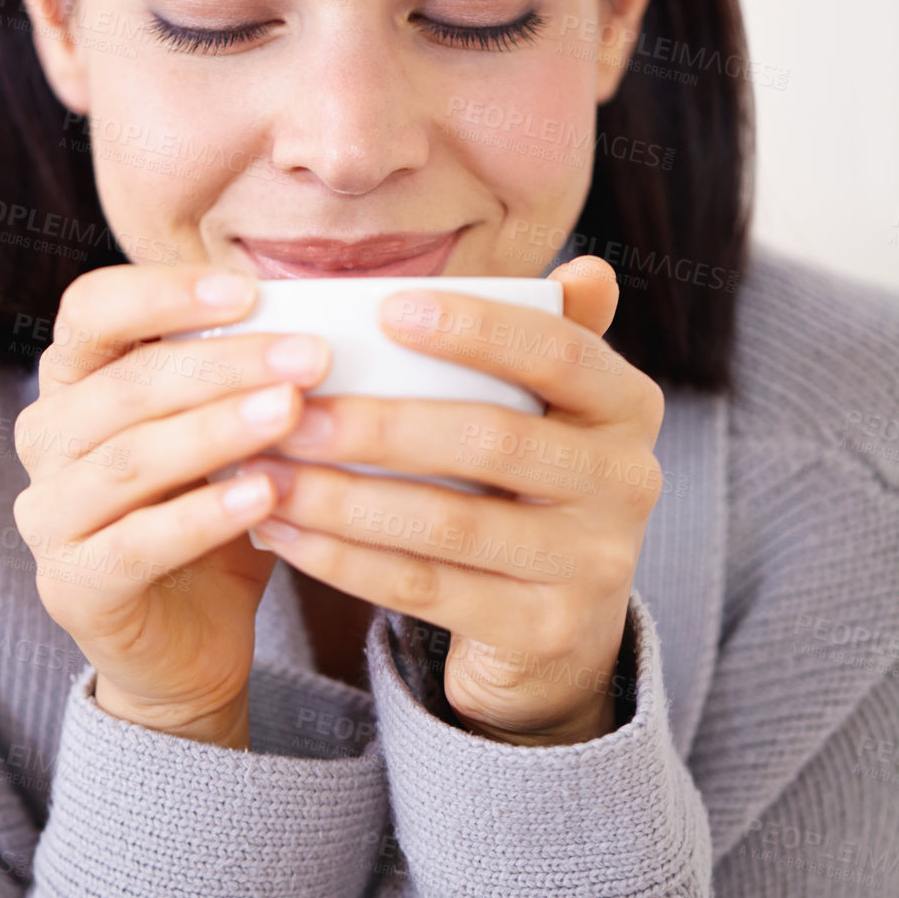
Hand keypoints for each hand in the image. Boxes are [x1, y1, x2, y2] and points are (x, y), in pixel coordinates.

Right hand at [11, 262, 331, 747]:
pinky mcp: (73, 584)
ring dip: (217, 431)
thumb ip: (245, 374)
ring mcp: (49, 514)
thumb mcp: (227, 429)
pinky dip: (204, 515)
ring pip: (131, 459)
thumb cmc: (212, 510)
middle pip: (127, 383)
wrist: (190, 640)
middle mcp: (46, 437)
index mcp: (75, 379)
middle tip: (309, 356)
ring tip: (290, 412)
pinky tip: (265, 495)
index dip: (163, 293)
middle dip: (224, 364)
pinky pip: (138, 541)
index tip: (248, 290)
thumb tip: (319, 315)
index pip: (93, 309)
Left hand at [235, 258, 663, 745]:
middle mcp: (629, 481)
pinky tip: (284, 532)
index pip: (559, 351)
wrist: (556, 625)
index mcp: (628, 405)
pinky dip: (344, 559)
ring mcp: (594, 564)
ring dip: (343, 498)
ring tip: (269, 473)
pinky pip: (425, 589)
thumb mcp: (548, 408)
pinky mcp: (545, 629)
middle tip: (292, 409)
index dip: (476, 328)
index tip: (383, 309)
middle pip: (491, 440)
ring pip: (448, 523)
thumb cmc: (523, 480)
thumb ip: (546, 338)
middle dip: (379, 424)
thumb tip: (584, 268)